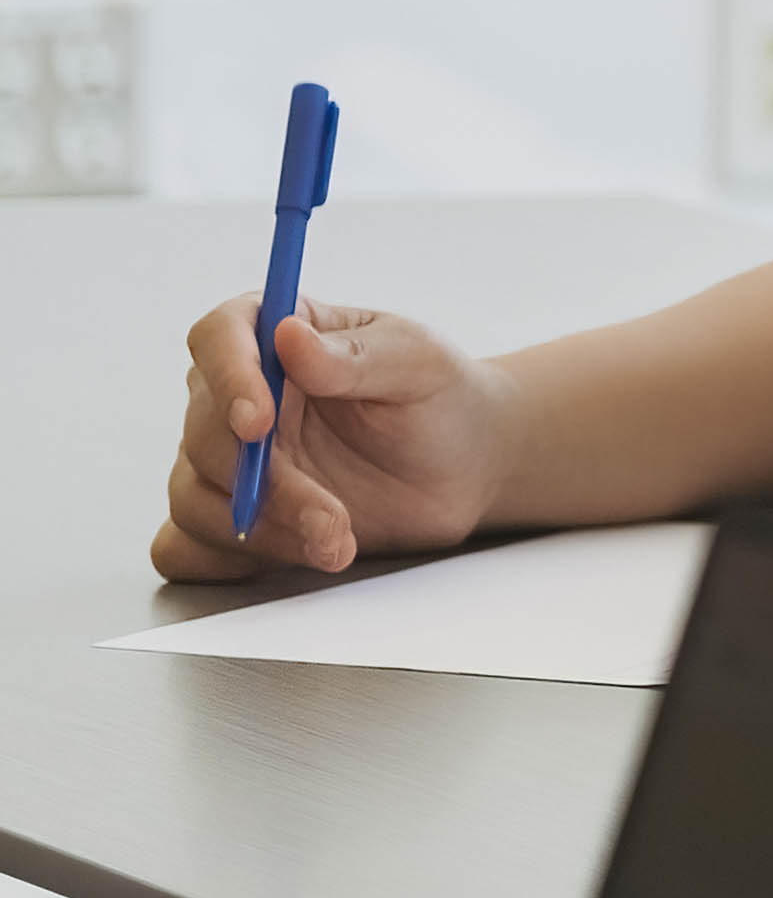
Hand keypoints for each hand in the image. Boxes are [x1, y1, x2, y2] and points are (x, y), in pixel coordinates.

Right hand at [161, 300, 525, 581]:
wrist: (462, 467)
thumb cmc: (439, 398)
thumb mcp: (418, 363)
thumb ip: (354, 355)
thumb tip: (287, 336)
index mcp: (276, 336)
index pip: (217, 337)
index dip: (228, 378)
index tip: (259, 424)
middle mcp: (237, 395)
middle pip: (203, 433)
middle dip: (267, 484)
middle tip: (332, 515)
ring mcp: (228, 460)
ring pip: (195, 498)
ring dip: (263, 531)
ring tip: (337, 543)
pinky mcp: (234, 516)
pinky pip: (185, 547)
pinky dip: (224, 562)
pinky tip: (287, 556)